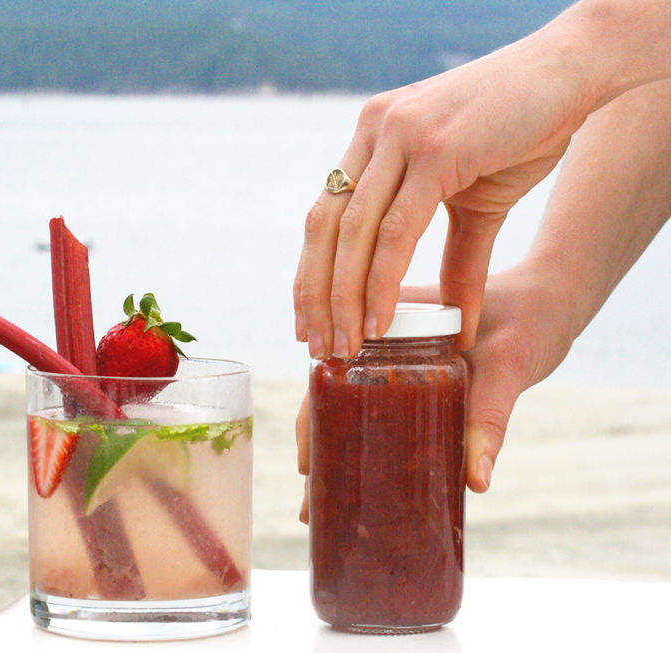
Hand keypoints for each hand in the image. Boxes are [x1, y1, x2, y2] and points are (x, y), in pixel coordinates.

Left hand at [293, 35, 597, 360]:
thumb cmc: (524, 130)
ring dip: (345, 299)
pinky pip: (397, 230)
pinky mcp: (434, 148)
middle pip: (324, 228)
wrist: (573, 74)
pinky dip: (383, 281)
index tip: (309, 324)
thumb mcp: (476, 202)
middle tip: (319, 347)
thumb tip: (455, 320)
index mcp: (372, 138)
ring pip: (353, 233)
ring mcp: (400, 136)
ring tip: (347, 347)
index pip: (324, 217)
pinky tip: (379, 320)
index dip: (311, 274)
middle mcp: (374, 132)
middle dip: (317, 296)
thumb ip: (456, 257)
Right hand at [296, 263, 578, 522]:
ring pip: (352, 406)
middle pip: (333, 397)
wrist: (552, 298)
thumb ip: (489, 417)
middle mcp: (380, 337)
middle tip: (311, 501)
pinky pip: (381, 408)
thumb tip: (474, 481)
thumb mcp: (509, 365)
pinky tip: (366, 477)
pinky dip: (369, 442)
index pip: (332, 372)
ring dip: (338, 451)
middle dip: (319, 449)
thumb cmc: (530, 316)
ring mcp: (394, 356)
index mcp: (385, 319)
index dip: (314, 421)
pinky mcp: (415, 375)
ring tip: (324, 503)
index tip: (308, 467)